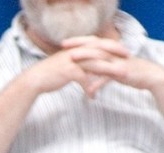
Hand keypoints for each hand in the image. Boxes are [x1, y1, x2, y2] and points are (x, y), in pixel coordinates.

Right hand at [17, 36, 134, 97]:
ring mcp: (73, 61)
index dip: (112, 46)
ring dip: (109, 70)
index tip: (123, 51)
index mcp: (77, 48)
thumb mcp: (67, 64)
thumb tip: (88, 68)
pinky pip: (84, 79)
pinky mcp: (69, 71)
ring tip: (121, 76)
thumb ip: (79, 64)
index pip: (98, 44)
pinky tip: (93, 97)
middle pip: (100, 51)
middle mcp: (76, 52)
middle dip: (115, 55)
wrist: (35, 79)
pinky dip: (89, 88)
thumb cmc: (51, 74)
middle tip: (128, 59)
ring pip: (96, 64)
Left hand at [62, 36, 163, 96]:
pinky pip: (108, 77)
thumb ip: (102, 69)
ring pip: (99, 58)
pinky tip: (89, 91)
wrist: (151, 77)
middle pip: (94, 47)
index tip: (64, 43)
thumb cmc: (132, 73)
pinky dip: (98, 84)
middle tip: (63, 47)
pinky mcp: (123, 73)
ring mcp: (118, 62)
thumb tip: (89, 75)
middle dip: (78, 46)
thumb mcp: (115, 69)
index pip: (93, 42)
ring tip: (71, 61)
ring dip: (84, 59)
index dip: (79, 41)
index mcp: (112, 51)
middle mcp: (114, 54)